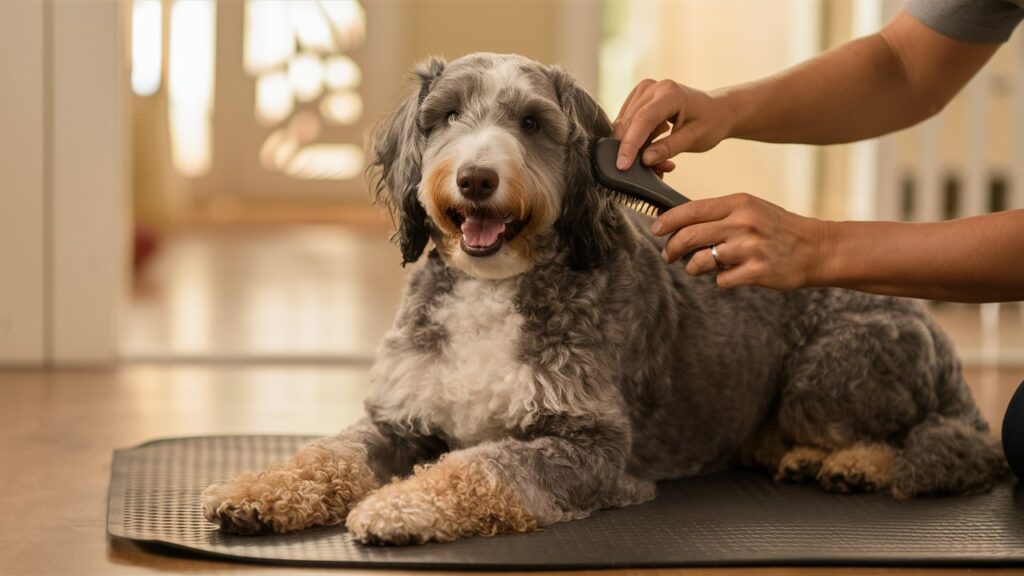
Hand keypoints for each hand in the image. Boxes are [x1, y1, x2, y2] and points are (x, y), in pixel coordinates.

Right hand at [612, 79, 731, 170]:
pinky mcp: (638, 98)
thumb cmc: (710, 122)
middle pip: (629, 122)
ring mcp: (644, 91)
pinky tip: (651, 147)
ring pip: (624, 124)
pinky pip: (627, 123)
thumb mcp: (693, 139)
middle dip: (634, 149)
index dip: (630, 144)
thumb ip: (668, 148)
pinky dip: (635, 140)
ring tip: (657, 159)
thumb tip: (645, 160)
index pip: (642, 120)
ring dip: (634, 146)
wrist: (717, 110)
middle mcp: (652, 87)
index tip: (622, 165)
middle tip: (653, 170)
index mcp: (669, 93)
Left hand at [651, 193, 825, 290]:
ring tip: (700, 267)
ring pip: (701, 261)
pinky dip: (721, 279)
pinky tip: (732, 274)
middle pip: (689, 236)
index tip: (656, 229)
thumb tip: (678, 223)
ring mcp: (750, 248)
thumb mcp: (750, 209)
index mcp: (739, 203)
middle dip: (672, 248)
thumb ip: (719, 214)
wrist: (815, 248)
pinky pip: (722, 280)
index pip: (692, 210)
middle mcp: (743, 223)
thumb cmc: (777, 228)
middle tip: (668, 255)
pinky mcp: (757, 271)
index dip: (668, 221)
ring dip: (694, 267)